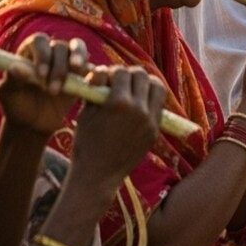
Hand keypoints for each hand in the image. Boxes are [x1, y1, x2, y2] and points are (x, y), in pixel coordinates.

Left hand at [0, 34, 88, 136]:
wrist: (34, 122)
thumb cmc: (17, 105)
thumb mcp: (8, 94)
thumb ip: (11, 79)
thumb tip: (16, 67)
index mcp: (29, 52)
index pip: (39, 41)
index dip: (42, 54)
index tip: (41, 75)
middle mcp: (50, 52)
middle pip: (60, 46)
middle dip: (59, 67)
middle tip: (53, 91)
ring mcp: (68, 61)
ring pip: (78, 48)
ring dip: (79, 59)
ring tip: (78, 71)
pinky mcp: (82, 74)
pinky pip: (91, 66)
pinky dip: (93, 70)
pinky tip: (89, 83)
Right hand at [67, 66, 167, 192]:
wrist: (98, 174)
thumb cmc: (85, 143)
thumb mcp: (85, 113)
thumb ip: (96, 89)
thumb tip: (103, 70)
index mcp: (118, 103)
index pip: (122, 72)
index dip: (112, 72)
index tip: (106, 78)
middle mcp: (139, 109)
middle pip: (142, 76)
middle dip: (130, 75)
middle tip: (121, 81)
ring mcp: (151, 120)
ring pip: (157, 88)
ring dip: (146, 84)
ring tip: (134, 89)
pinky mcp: (156, 130)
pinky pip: (159, 106)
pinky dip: (150, 99)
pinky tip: (139, 103)